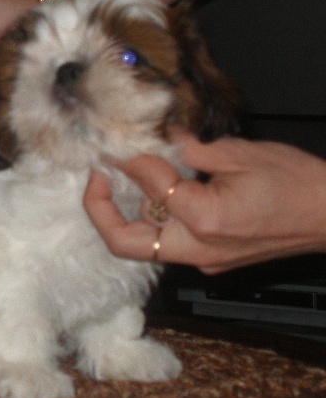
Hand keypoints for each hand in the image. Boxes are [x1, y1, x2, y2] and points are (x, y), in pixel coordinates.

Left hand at [83, 127, 325, 273]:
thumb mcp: (243, 154)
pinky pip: (166, 243)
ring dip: (127, 212)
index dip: (127, 158)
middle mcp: (197, 247)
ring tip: (124, 178)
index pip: (148, 184)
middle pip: (123, 242)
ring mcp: (202, 259)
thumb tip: (161, 138)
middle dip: (99, 209)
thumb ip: (192, 149)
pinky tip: (159, 191)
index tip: (116, 142)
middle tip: (96, 177)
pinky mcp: (210, 260)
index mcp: (204, 217)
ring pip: (143, 243)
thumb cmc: (301, 184)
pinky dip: (154, 217)